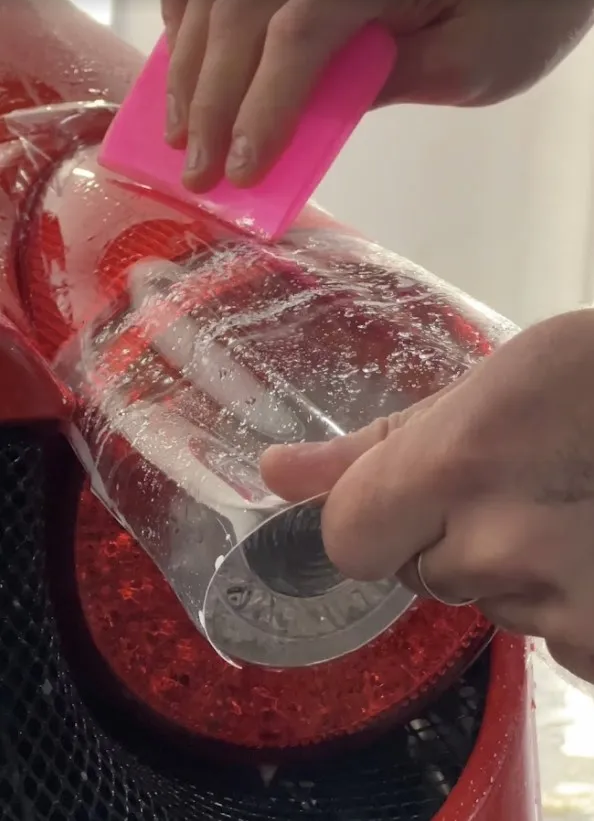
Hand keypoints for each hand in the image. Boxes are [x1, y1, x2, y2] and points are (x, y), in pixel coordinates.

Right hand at [161, 0, 593, 190]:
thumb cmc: (523, 7)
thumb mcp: (468, 65)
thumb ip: (384, 85)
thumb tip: (303, 123)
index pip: (297, 36)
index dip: (261, 109)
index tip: (243, 172)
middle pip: (240, 12)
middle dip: (212, 101)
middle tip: (199, 172)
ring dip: (187, 60)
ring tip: (180, 129)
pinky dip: (189, 3)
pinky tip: (183, 51)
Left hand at [261, 310, 593, 683]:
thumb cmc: (589, 379)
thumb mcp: (481, 388)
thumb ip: (370, 446)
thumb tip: (273, 474)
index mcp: (456, 466)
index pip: (348, 540)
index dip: (377, 517)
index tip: (418, 492)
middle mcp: (502, 548)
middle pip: (421, 576)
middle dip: (456, 540)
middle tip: (525, 485)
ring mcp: (566, 607)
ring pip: (490, 608)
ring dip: (518, 572)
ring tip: (577, 509)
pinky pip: (556, 640)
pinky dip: (574, 606)